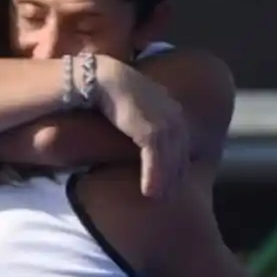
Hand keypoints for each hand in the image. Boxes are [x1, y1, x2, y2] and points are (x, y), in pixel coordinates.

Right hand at [92, 56, 190, 197]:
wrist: (96, 78)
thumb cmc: (106, 93)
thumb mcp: (128, 108)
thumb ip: (139, 121)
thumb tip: (137, 140)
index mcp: (167, 103)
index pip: (180, 136)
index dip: (177, 159)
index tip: (173, 178)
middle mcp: (170, 110)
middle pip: (180, 148)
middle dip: (176, 172)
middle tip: (169, 194)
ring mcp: (162, 117)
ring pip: (171, 155)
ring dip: (165, 179)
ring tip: (158, 198)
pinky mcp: (149, 125)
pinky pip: (156, 156)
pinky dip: (154, 175)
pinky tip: (148, 192)